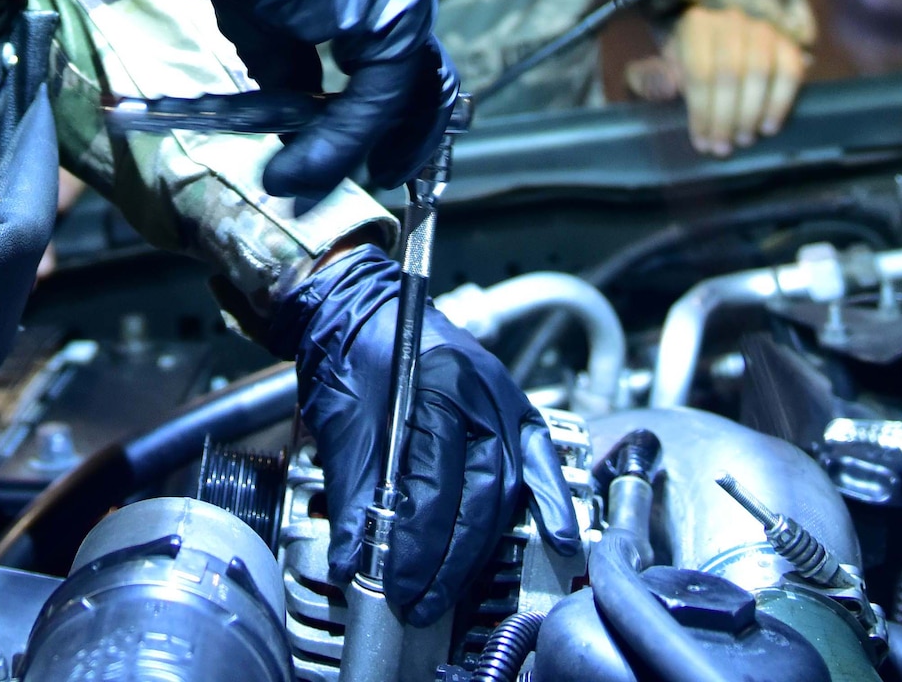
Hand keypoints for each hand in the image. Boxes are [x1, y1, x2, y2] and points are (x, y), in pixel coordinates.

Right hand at [214, 0, 452, 197]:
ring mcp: (406, 7)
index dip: (395, 117)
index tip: (381, 156)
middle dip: (406, 138)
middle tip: (384, 175)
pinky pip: (375, 97)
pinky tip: (308, 163)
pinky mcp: (394, 22)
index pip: (406, 64)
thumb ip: (294, 69)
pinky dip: (342, 138)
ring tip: (326, 179)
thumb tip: (297, 112)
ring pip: (399, 97)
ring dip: (361, 147)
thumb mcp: (273, 24)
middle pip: (425, 85)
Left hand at [272, 245, 579, 619]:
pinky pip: (539, 460)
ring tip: (452, 589)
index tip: (393, 583)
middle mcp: (481, 390)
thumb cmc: (347, 350)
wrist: (355, 302)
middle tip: (419, 599)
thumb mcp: (341, 423)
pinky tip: (561, 540)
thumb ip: (353, 496)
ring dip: (482, 546)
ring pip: (507, 487)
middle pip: (479, 494)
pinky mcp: (510, 406)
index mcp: (436, 382)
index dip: (415, 543)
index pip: (435, 483)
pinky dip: (551, 502)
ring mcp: (502, 396)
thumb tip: (353, 563)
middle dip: (449, 558)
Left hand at [624, 5, 803, 154]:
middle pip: (729, 73)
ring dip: (751, 113)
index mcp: (695, 24)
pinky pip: (790, 73)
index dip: (701, 110)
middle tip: (722, 146)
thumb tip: (663, 87)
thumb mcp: (662, 69)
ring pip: (759, 73)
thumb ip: (648, 78)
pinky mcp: (787, 43)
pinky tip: (768, 127)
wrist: (722, 46)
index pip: (699, 70)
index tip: (702, 141)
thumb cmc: (688, 64)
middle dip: (725, 117)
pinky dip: (780, 103)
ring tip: (743, 139)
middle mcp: (730, 19)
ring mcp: (762, 29)